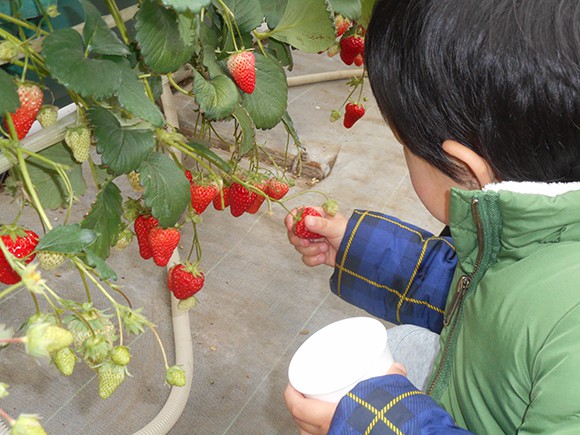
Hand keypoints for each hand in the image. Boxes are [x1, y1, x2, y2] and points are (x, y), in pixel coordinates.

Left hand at [284, 364, 407, 434]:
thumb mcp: (386, 394)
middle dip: (296, 406)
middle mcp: (329, 434)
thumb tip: (396, 366)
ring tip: (309, 408)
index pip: (298, 407)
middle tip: (300, 391)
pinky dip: (316, 433)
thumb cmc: (387, 422)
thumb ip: (390, 378)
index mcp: (330, 419)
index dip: (290, 394)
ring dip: (305, 423)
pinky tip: (323, 427)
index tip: (292, 382)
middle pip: (300, 422)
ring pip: (308, 434)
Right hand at [285, 208, 347, 267]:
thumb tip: (306, 220)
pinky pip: (305, 258)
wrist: (356, 255)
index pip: (298, 214)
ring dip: (311, 250)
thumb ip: (321, 224)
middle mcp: (313, 228)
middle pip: (294, 233)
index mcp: (317, 216)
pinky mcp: (315, 254)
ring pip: (299, 247)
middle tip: (307, 243)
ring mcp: (313, 242)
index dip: (291, 220)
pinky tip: (323, 257)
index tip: (291, 227)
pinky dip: (314, 260)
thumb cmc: (350, 235)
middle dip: (299, 240)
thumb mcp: (335, 227)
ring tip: (325, 248)